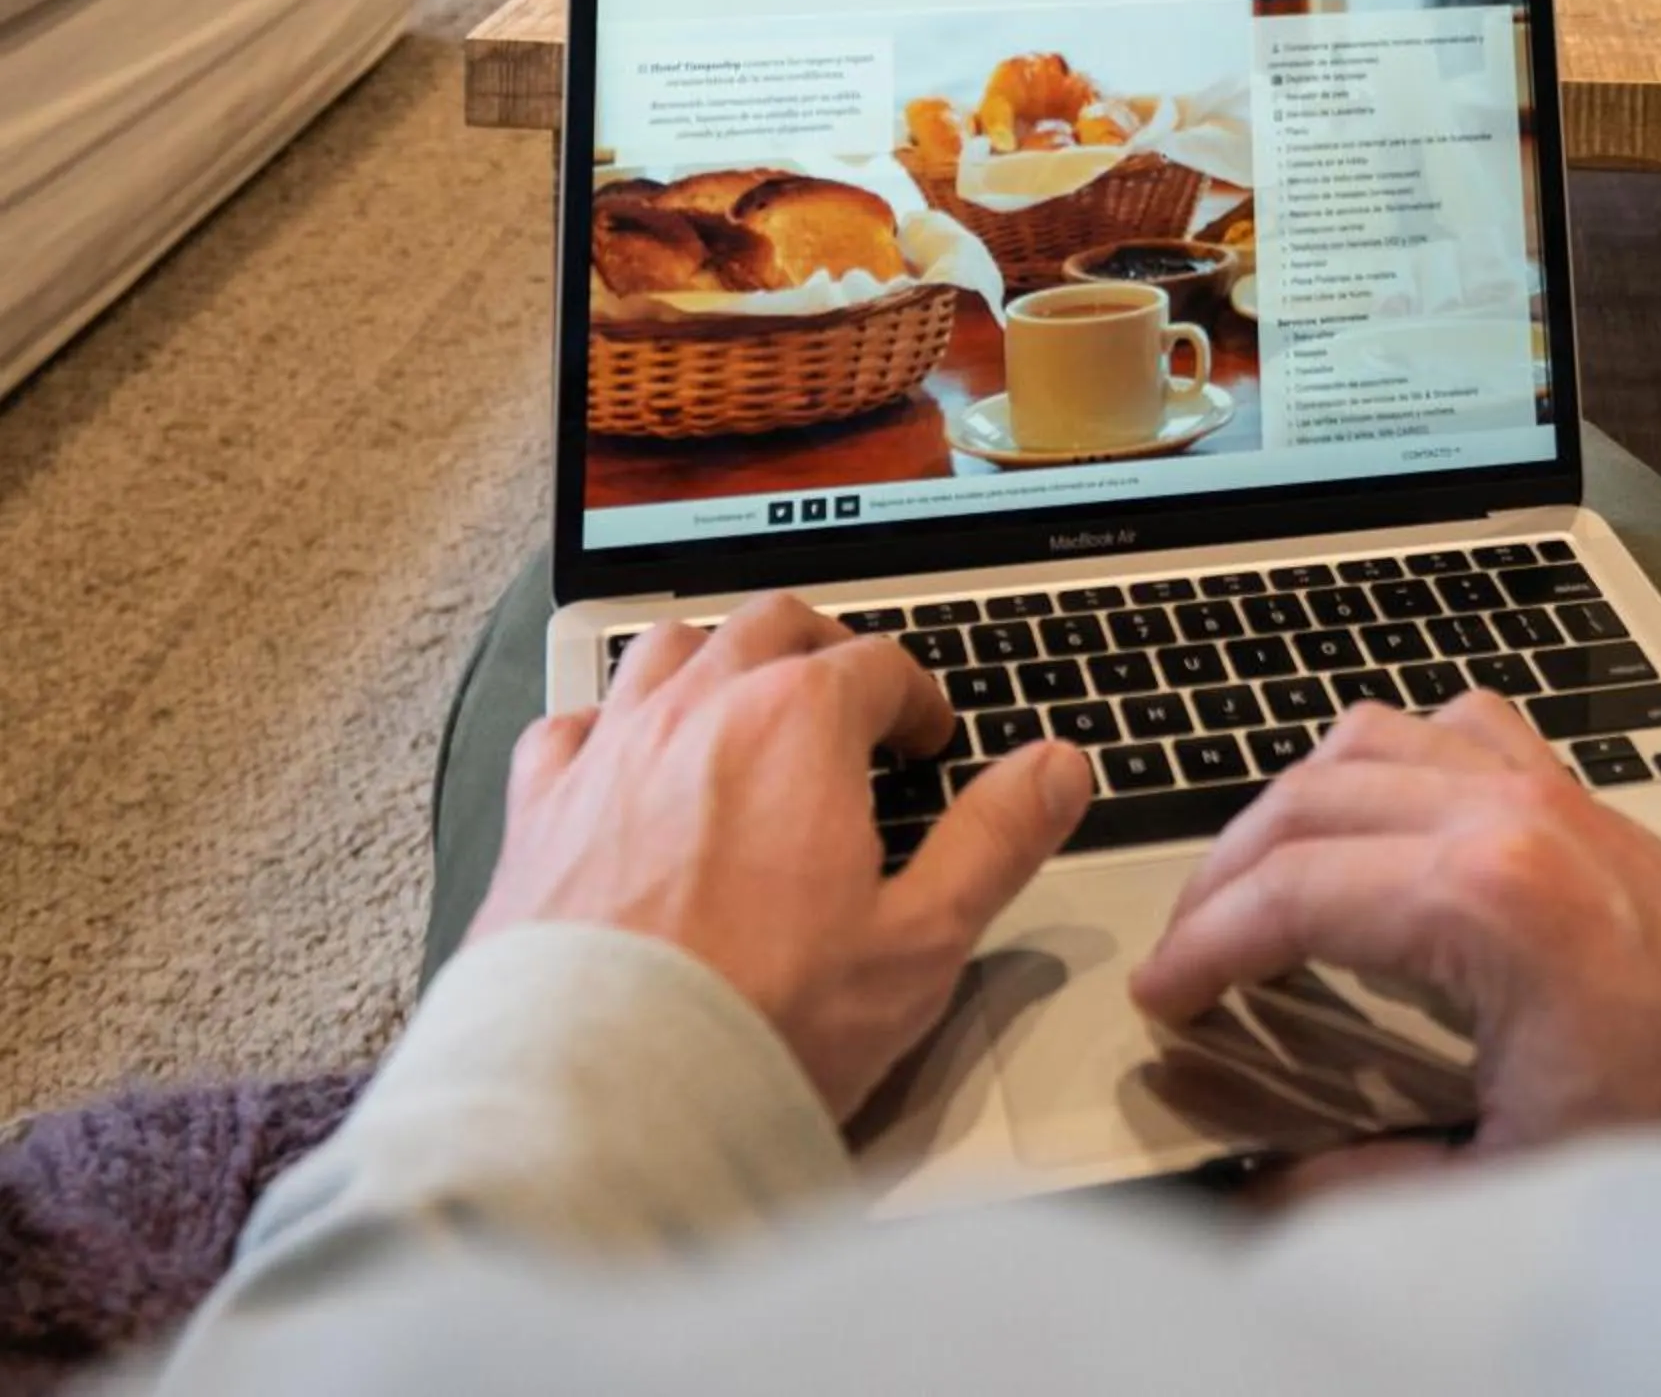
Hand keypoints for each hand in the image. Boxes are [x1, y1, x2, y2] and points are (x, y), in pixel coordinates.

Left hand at [469, 597, 1092, 1123]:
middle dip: (823, 651)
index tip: (929, 742)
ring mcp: (609, 750)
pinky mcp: (538, 808)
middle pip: (772, 626)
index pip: (879, 665)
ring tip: (743, 708)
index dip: (918, 699)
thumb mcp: (919, 943)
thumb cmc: (760, 1024)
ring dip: (716, 661)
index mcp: (799, 725)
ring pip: (668, 650)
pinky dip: (607, 725)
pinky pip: (570, 722)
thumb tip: (1057, 767)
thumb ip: (995, 841)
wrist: (600, 1098)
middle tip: (849, 702)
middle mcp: (699, 708)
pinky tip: (623, 762)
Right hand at [1133, 693, 1660, 1154]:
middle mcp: (1511, 815)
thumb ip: (1367, 1189)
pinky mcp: (1588, 801)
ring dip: (1293, 803)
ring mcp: (1553, 791)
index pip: (1290, 893)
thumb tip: (1266, 1190)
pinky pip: (1458, 725)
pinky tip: (1374, 815)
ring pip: (1369, 738)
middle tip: (1186, 953)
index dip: (1203, 947)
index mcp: (1485, 899)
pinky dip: (1390, 756)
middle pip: (1308, 801)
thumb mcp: (1509, 1184)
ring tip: (1255, 884)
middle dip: (1224, 875)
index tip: (1161, 998)